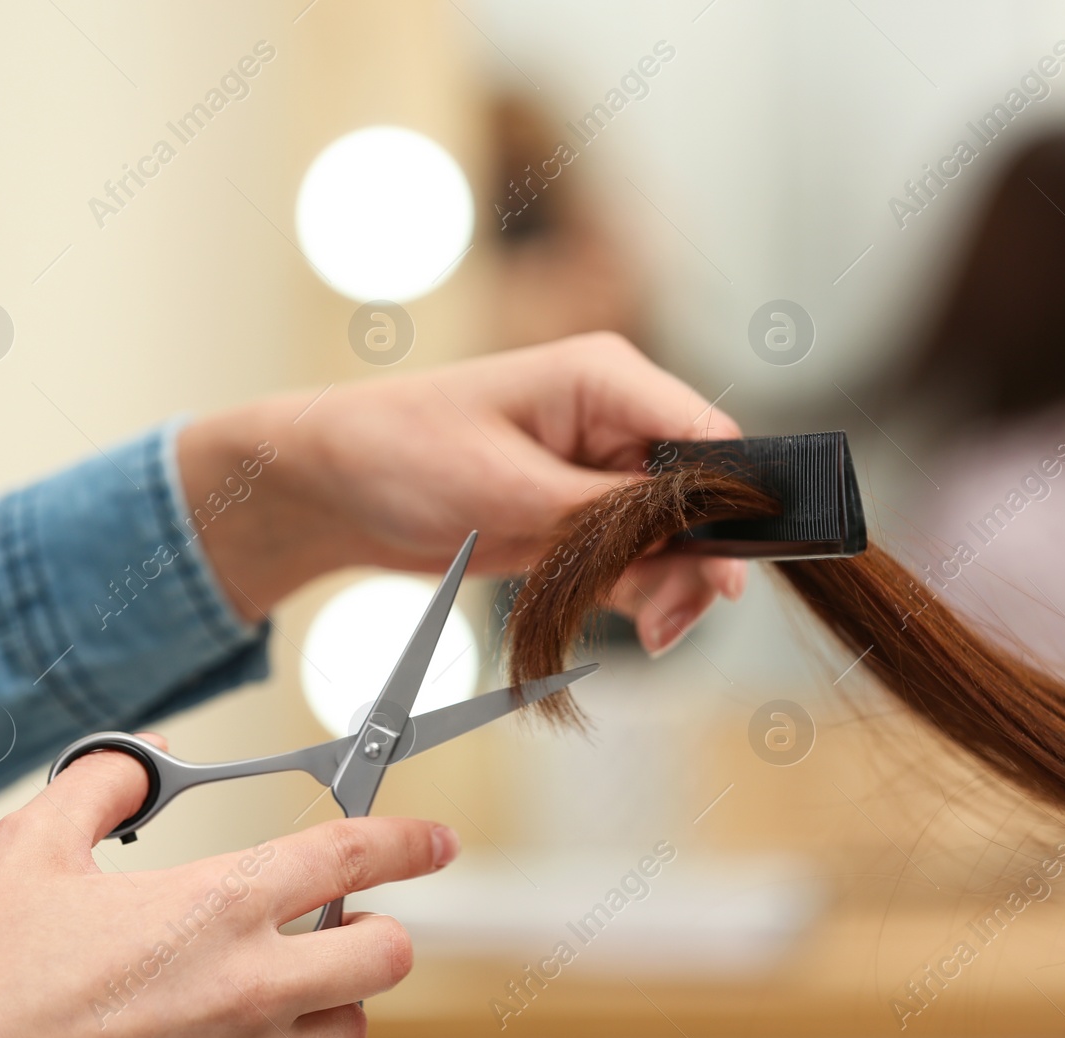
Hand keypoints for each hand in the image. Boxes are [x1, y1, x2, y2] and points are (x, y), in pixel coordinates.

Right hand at [0, 735, 458, 1037]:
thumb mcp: (36, 844)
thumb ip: (103, 785)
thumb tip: (142, 761)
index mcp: (216, 906)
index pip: (352, 857)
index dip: (409, 841)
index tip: (435, 840)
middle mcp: (246, 984)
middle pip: (387, 956)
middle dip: (382, 931)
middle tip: (350, 921)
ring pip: (349, 1030)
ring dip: (338, 1000)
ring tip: (297, 981)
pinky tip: (251, 1032)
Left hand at [180, 332, 745, 656]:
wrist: (330, 489)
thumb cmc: (401, 454)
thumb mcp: (508, 488)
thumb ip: (610, 520)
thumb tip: (702, 551)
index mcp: (606, 378)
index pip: (710, 436)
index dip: (735, 505)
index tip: (734, 572)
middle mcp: (616, 419)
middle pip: (702, 497)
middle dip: (697, 562)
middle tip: (671, 622)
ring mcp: (601, 470)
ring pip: (676, 538)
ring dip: (670, 588)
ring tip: (650, 631)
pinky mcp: (582, 516)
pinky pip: (638, 560)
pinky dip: (639, 595)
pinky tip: (633, 624)